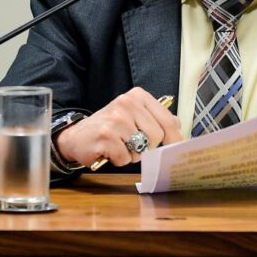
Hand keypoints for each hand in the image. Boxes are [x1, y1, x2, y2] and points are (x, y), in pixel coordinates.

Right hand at [54, 87, 182, 167]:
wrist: (77, 135)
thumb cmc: (111, 128)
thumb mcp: (135, 116)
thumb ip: (157, 119)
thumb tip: (179, 130)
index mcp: (138, 96)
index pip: (168, 120)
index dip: (175, 138)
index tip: (176, 148)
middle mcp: (127, 103)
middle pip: (157, 135)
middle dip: (148, 147)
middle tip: (134, 145)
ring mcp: (115, 119)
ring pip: (142, 148)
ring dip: (133, 155)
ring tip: (120, 146)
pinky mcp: (105, 136)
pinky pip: (125, 158)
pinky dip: (119, 160)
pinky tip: (110, 151)